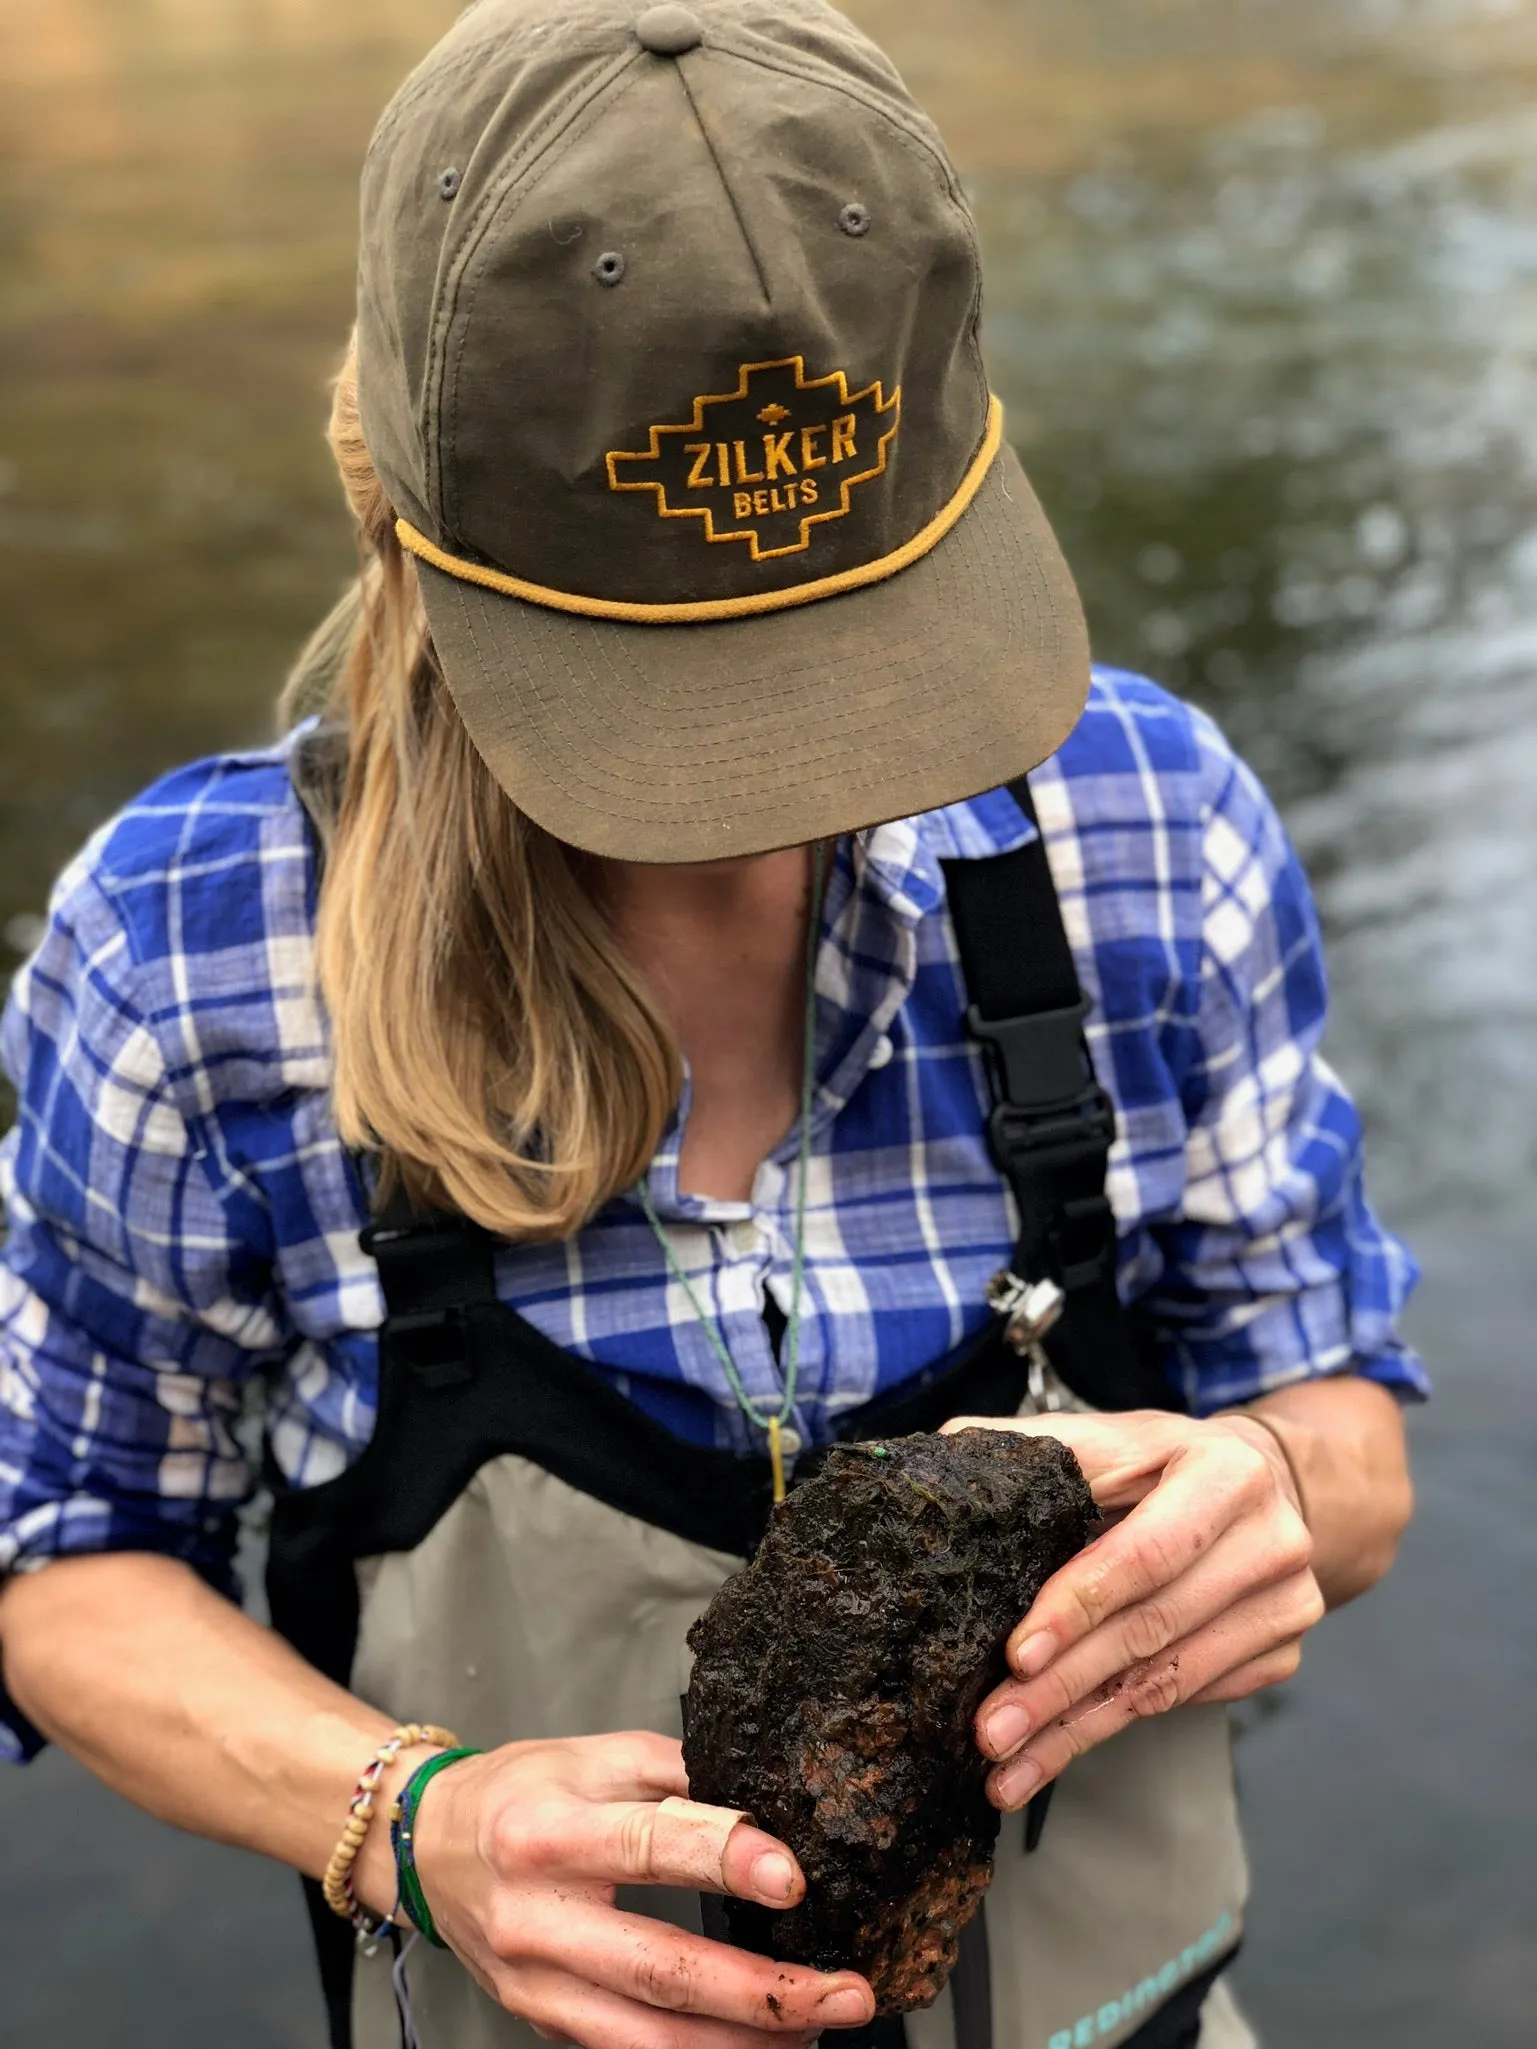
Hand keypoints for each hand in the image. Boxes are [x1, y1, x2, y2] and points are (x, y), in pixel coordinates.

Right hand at [369, 1729, 875, 2048]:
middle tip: (846, 1992)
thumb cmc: (521, 1791)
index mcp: (551, 1831)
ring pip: (649, 2037)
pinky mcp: (543, 2020)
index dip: (724, 1859)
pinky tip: (754, 2045)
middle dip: (762, 1993)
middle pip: (660, 1969)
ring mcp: (538, 1984)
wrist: (427, 1846)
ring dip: (743, 2044)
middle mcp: (540, 1917)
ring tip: (817, 2030)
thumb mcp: (594, 1755)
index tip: (794, 1878)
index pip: (647, 1846)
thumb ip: (677, 1774)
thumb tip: (768, 1800)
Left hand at [941, 1409, 1322, 1808]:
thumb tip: (945, 1461)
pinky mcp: (1279, 1655)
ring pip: (1164, 1682)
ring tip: (1009, 1766)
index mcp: (1225, 1472)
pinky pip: (1184, 1701)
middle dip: (1062, 1688)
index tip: (1016, 1656)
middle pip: (1151, 1630)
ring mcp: (1286, 1605)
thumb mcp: (1110, 1437)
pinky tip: (1055, 1752)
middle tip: (993, 1731)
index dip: (1077, 1606)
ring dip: (1078, 1730)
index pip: (1145, 1553)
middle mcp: (1271, 1541)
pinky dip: (1112, 1728)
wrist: (1261, 1486)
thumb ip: (1038, 1448)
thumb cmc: (1164, 1463)